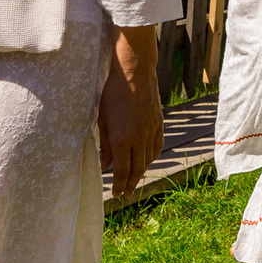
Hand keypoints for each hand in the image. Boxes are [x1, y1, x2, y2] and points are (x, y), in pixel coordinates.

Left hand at [94, 26, 162, 196]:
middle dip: (130, 184)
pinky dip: (151, 157)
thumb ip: (106, 144)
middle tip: (125, 194)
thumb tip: (107, 164)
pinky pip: (157, 146)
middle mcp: (140, 137)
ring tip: (133, 180)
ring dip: (141, 172)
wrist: (134, 68)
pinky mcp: (159, 121)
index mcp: (123, 137)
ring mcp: (152, 129)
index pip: (123, 170)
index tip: (116, 194)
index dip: (119, 184)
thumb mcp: (103, 118)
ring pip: (148, 159)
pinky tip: (146, 161)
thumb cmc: (112, 91)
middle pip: (137, 168)